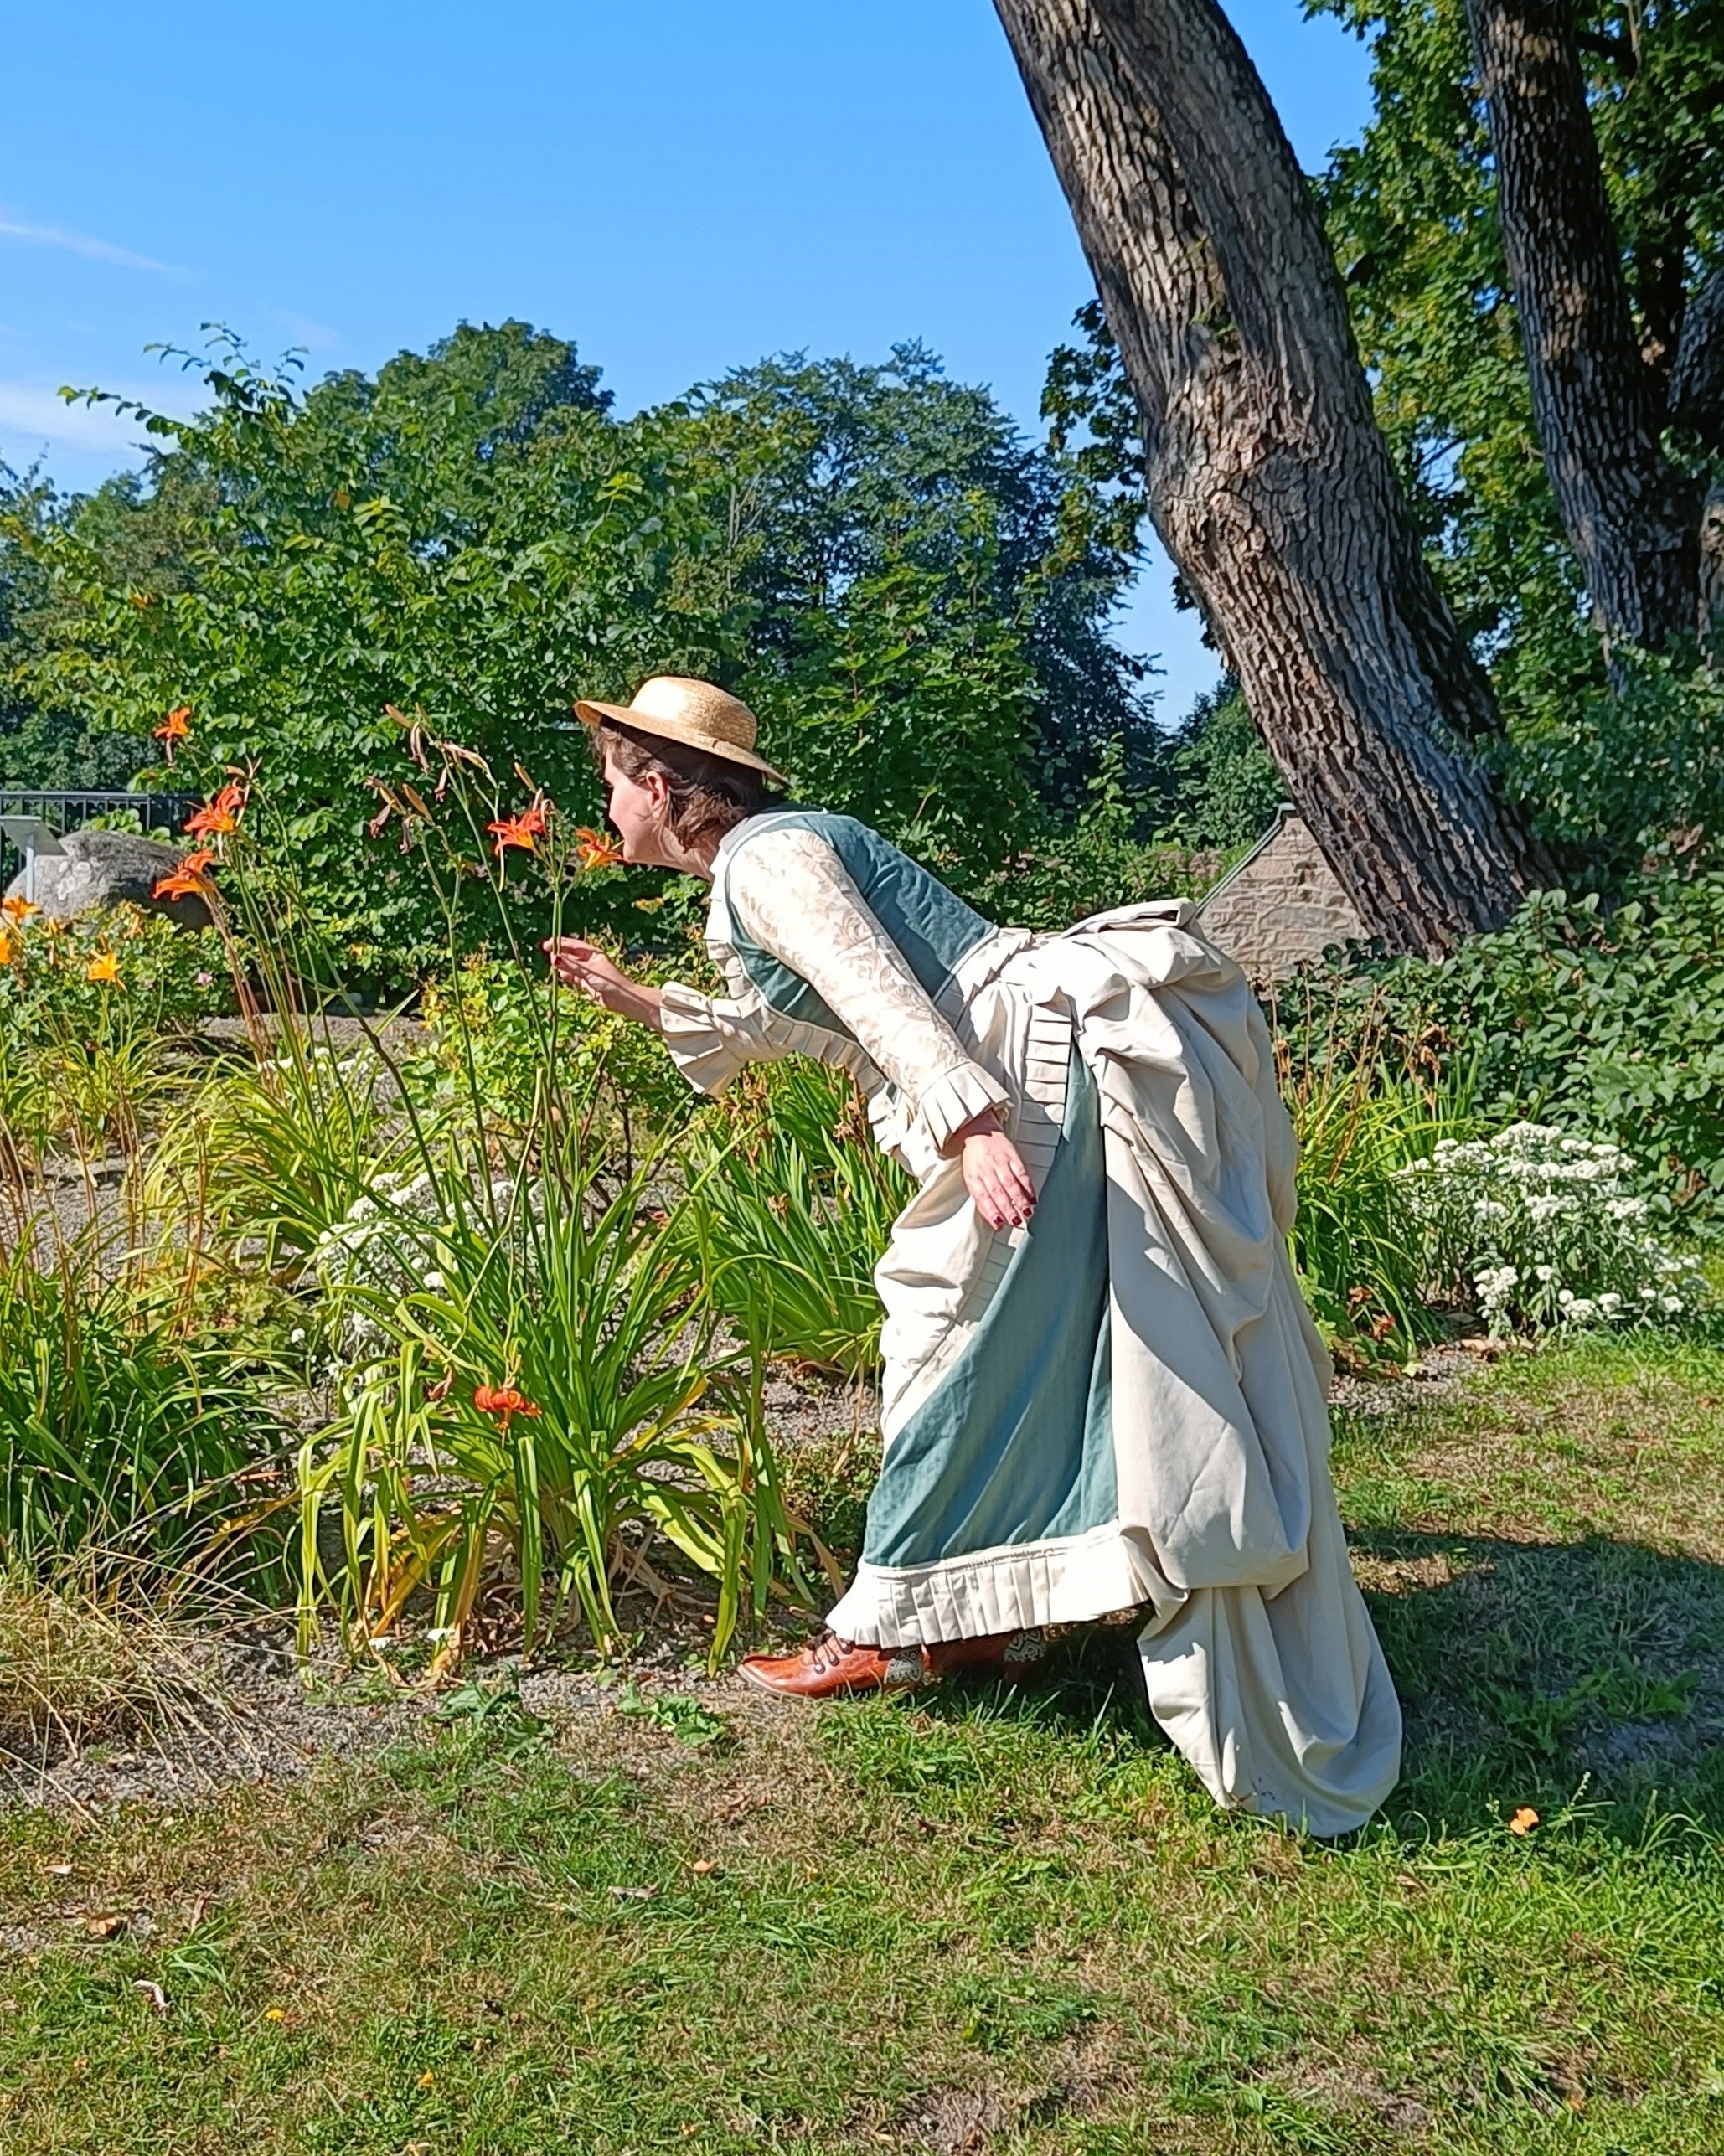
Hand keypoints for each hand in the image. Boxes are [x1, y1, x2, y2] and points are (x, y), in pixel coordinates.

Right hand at [541, 938, 663, 1028]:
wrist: (621, 999)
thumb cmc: (609, 981)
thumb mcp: (588, 971)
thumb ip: (571, 966)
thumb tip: (555, 959)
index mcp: (594, 954)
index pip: (574, 945)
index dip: (561, 944)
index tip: (548, 944)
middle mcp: (591, 961)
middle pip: (572, 955)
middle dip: (560, 954)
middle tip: (548, 954)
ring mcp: (589, 973)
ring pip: (572, 967)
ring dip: (563, 965)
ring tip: (553, 965)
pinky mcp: (587, 984)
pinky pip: (574, 977)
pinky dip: (567, 976)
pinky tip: (560, 975)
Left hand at [956, 1113, 1036, 1231]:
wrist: (977, 1131)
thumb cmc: (974, 1158)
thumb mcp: (971, 1178)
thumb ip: (981, 1198)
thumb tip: (993, 1219)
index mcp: (973, 1177)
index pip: (982, 1198)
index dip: (991, 1212)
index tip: (999, 1224)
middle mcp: (985, 1169)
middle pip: (997, 1192)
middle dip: (1008, 1209)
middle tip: (1016, 1221)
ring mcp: (999, 1161)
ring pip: (1010, 1184)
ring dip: (1019, 1200)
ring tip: (1026, 1212)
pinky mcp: (1011, 1155)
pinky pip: (1021, 1172)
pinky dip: (1028, 1186)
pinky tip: (1032, 1197)